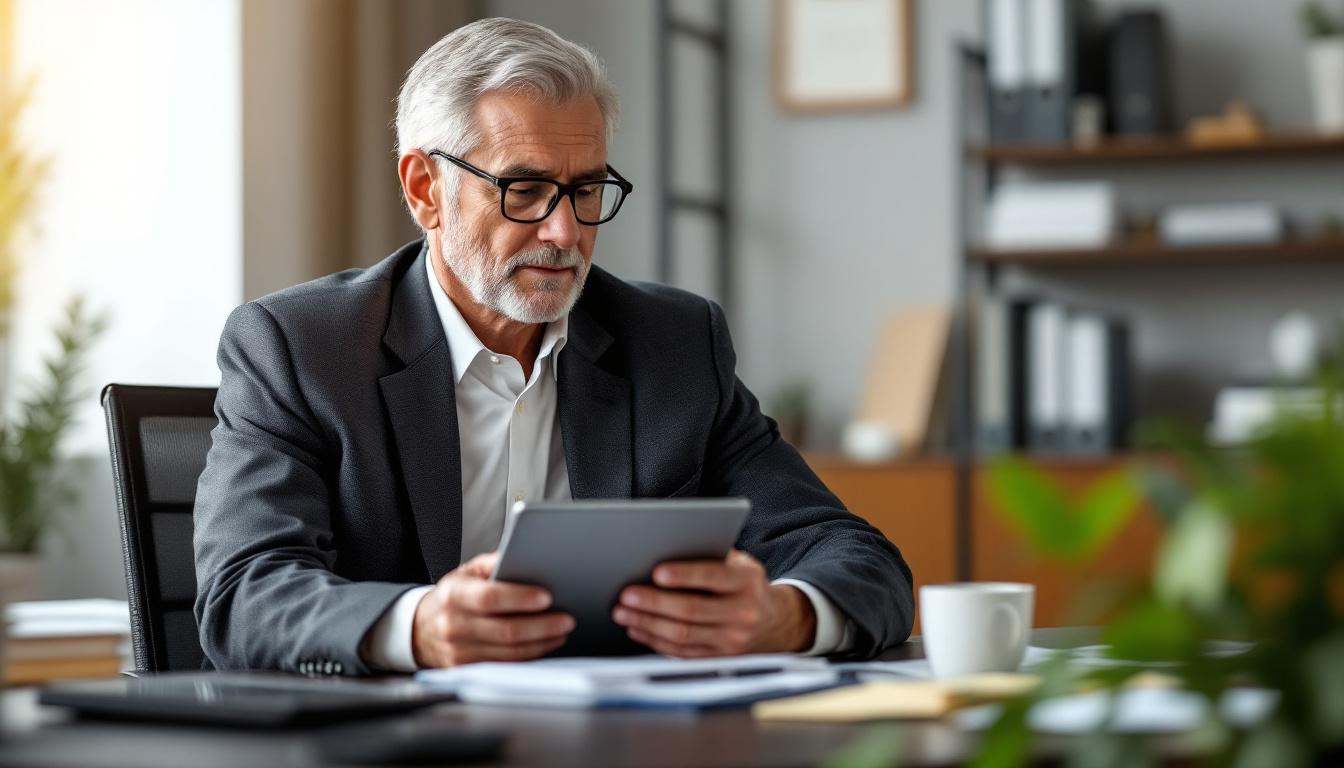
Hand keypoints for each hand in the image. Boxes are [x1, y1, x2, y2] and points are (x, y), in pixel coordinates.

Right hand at [411, 552, 574, 666]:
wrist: (421, 629)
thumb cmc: (452, 596)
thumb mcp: (467, 572)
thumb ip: (493, 563)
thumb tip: (523, 553)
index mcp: (454, 595)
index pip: (489, 598)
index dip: (520, 598)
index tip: (547, 597)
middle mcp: (454, 625)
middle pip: (506, 630)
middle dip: (542, 625)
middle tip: (567, 618)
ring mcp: (460, 652)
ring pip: (510, 653)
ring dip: (542, 642)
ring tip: (562, 630)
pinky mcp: (468, 669)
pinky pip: (506, 665)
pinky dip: (531, 655)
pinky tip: (546, 643)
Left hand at [612, 550, 816, 656]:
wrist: (775, 622)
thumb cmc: (745, 584)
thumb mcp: (740, 564)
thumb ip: (711, 557)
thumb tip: (666, 549)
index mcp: (747, 582)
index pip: (713, 576)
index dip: (684, 575)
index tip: (656, 572)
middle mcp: (742, 613)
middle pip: (692, 610)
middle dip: (654, 603)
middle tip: (626, 595)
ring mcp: (732, 641)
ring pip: (683, 635)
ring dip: (647, 624)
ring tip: (623, 612)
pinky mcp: (719, 659)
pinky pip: (682, 652)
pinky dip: (655, 641)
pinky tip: (637, 628)